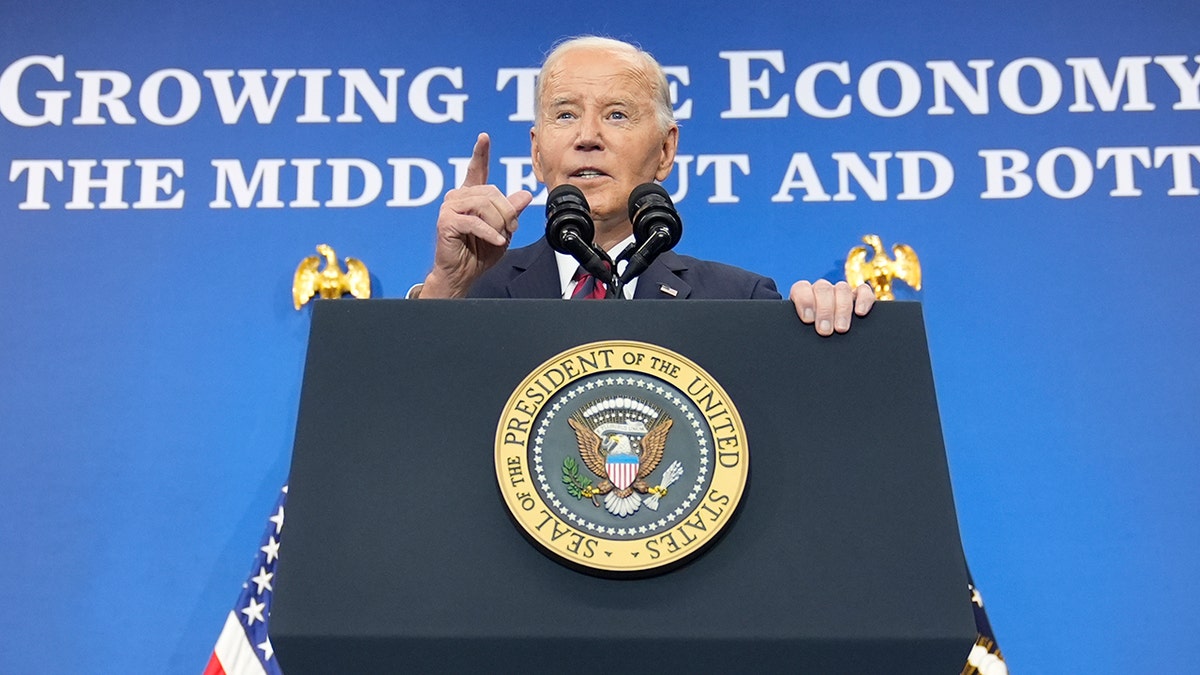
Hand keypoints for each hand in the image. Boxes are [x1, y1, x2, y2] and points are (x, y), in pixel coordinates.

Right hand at [420, 133, 533, 297]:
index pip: (476, 169)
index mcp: (471, 196)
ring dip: (499, 223)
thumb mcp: (503, 230)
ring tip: (500, 237)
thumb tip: (525, 194)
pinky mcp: (446, 221)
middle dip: (506, 213)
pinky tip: (497, 241)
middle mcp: (458, 197)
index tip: (484, 137)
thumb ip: (512, 211)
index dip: (480, 153)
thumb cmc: (479, 252)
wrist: (462, 274)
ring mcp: (449, 207)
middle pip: (492, 192)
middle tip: (510, 230)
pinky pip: (476, 222)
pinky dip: (490, 233)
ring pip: (485, 205)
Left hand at [789, 279, 874, 335]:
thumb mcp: (798, 334)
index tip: (808, 319)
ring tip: (841, 329)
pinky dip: (864, 299)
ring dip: (842, 308)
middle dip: (824, 310)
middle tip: (824, 330)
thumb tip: (786, 339)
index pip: (801, 288)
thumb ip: (796, 330)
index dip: (805, 301)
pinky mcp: (858, 298)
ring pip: (842, 288)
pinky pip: (863, 291)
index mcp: (803, 296)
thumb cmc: (807, 340)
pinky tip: (860, 312)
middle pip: (823, 289)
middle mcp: (821, 292)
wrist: (827, 347)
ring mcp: (840, 293)